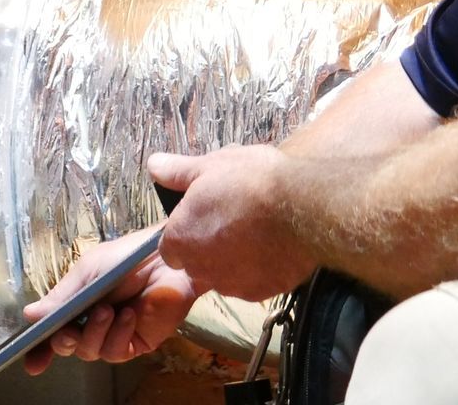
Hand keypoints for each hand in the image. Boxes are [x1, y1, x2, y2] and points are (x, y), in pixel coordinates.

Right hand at [22, 225, 198, 375]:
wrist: (167, 259)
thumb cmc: (128, 258)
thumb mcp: (88, 271)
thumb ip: (61, 296)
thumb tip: (30, 315)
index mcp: (77, 304)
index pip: (53, 331)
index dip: (40, 349)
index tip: (31, 360)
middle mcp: (92, 323)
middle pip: (68, 346)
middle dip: (64, 341)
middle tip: (68, 329)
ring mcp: (114, 334)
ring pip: (89, 351)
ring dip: (95, 332)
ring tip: (108, 310)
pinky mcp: (135, 342)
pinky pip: (116, 351)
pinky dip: (118, 334)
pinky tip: (128, 315)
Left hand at [151, 146, 316, 300]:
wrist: (302, 208)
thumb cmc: (253, 183)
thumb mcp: (211, 166)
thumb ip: (178, 172)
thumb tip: (155, 165)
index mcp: (181, 238)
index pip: (170, 245)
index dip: (186, 230)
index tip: (204, 215)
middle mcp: (200, 267)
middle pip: (196, 261)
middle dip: (209, 245)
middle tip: (232, 218)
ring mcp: (231, 284)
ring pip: (224, 274)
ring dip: (234, 258)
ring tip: (256, 230)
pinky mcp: (260, 292)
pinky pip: (252, 282)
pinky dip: (259, 269)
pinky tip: (272, 246)